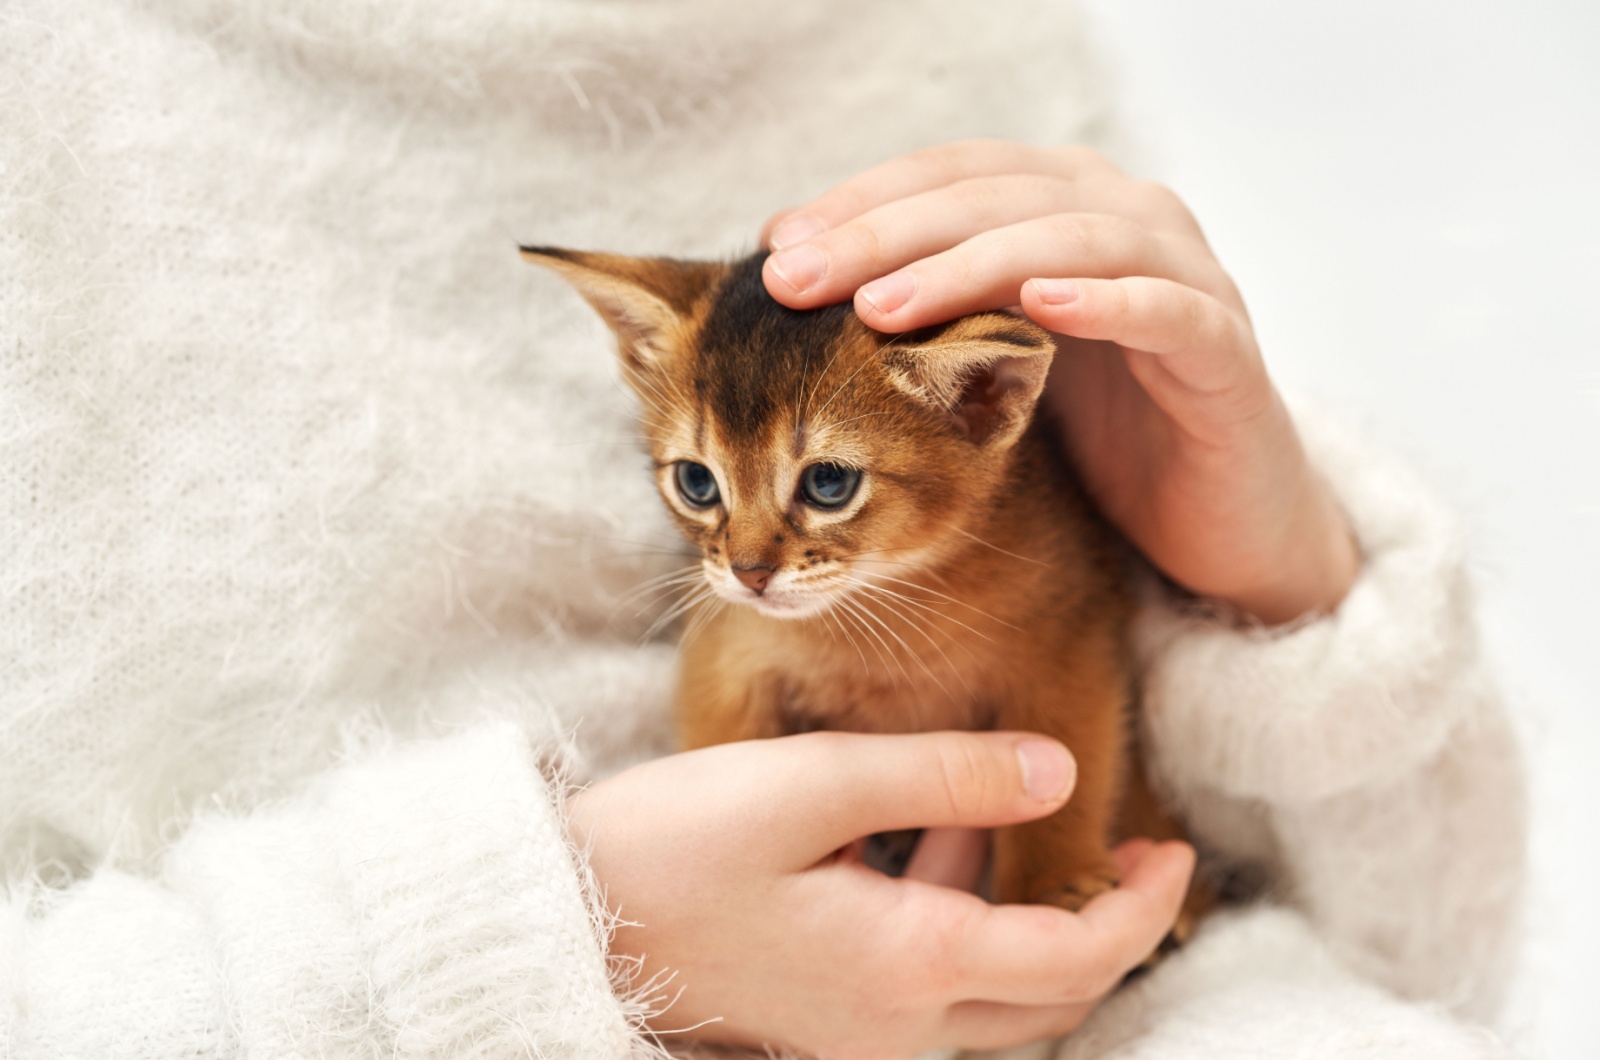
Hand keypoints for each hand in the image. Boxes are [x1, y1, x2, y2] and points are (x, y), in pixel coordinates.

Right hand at [568, 731, 1194, 1058]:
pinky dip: (957, 914)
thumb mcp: (810, 787)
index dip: (1142, 907)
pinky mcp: (823, 1015)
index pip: (1073, 957)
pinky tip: (925, 836)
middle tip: (1136, 850)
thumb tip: (1055, 768)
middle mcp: (896, 1021)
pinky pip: (930, 979)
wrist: (561, 922)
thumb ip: (941, 774)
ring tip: (1011, 810)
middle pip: (1049, 996)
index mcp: (908, 965)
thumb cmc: (671, 848)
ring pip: (992, 991)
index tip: (1173, 847)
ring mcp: (858, 1029)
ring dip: (1023, 910)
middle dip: (1107, 925)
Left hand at [761, 140, 1358, 623]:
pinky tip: (1039, 312)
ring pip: (1071, 238)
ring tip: (885, 307)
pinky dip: (1106, 303)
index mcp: (1058, 207)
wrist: (1213, 520)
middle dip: (885, 235)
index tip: (775, 250)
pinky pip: (1167, 310)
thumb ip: (917, 311)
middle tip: (796, 281)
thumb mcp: (985, 368)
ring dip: (971, 267)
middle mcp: (1121, 218)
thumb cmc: (1091, 434)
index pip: (948, 177)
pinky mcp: (1225, 350)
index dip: (860, 203)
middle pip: (994, 198)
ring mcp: (1182, 275)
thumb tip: (790, 270)